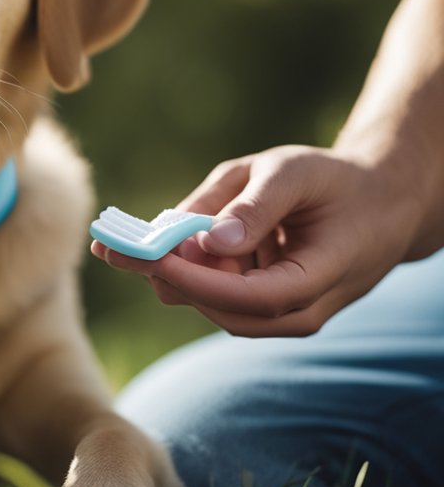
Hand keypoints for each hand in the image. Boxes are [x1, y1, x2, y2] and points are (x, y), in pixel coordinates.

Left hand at [91, 145, 423, 336]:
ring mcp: (278, 314)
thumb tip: (208, 241)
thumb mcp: (295, 172)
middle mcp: (298, 311)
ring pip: (208, 303)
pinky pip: (213, 292)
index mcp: (319, 279)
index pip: (248, 296)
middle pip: (219, 307)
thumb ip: (254, 204)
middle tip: (109, 245)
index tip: (147, 256)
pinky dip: (182, 267)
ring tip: (120, 239)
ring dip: (166, 271)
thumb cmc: (335, 181)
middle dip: (163, 276)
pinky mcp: (258, 305)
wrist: (378, 203)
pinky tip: (154, 240)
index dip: (194, 279)